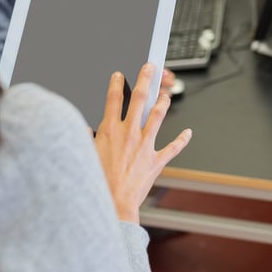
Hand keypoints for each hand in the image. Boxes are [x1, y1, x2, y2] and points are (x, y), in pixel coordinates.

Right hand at [94, 64, 191, 222]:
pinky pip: (173, 147)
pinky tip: (188, 132)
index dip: (117, 84)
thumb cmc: (97, 183)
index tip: (120, 75)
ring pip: (158, 116)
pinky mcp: (156, 160)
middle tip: (150, 68)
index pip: (114, 99)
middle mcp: (130, 134)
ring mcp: (145, 145)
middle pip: (139, 99)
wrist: (113, 203)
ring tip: (167, 94)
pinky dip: (182, 139)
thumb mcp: (84, 156)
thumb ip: (85, 139)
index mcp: (110, 131)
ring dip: (163, 103)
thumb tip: (83, 130)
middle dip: (145, 80)